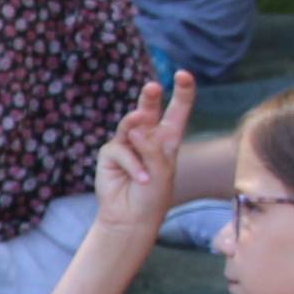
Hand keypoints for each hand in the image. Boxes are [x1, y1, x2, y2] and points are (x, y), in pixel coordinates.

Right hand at [92, 72, 191, 235]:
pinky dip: (131, 164)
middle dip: (150, 96)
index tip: (184, 75)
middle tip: (153, 86)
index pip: (178, 111)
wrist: (130, 218)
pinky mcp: (110, 154)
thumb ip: (151, 147)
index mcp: (168, 139)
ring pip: (131, 123)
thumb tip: (134, 128)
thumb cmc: (153, 196)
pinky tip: (139, 178)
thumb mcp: (162, 171)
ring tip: (140, 117)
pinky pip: (120, 150)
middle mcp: (148, 138)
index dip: (182, 92)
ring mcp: (127, 144)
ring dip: (135, 120)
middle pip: (150, 109)